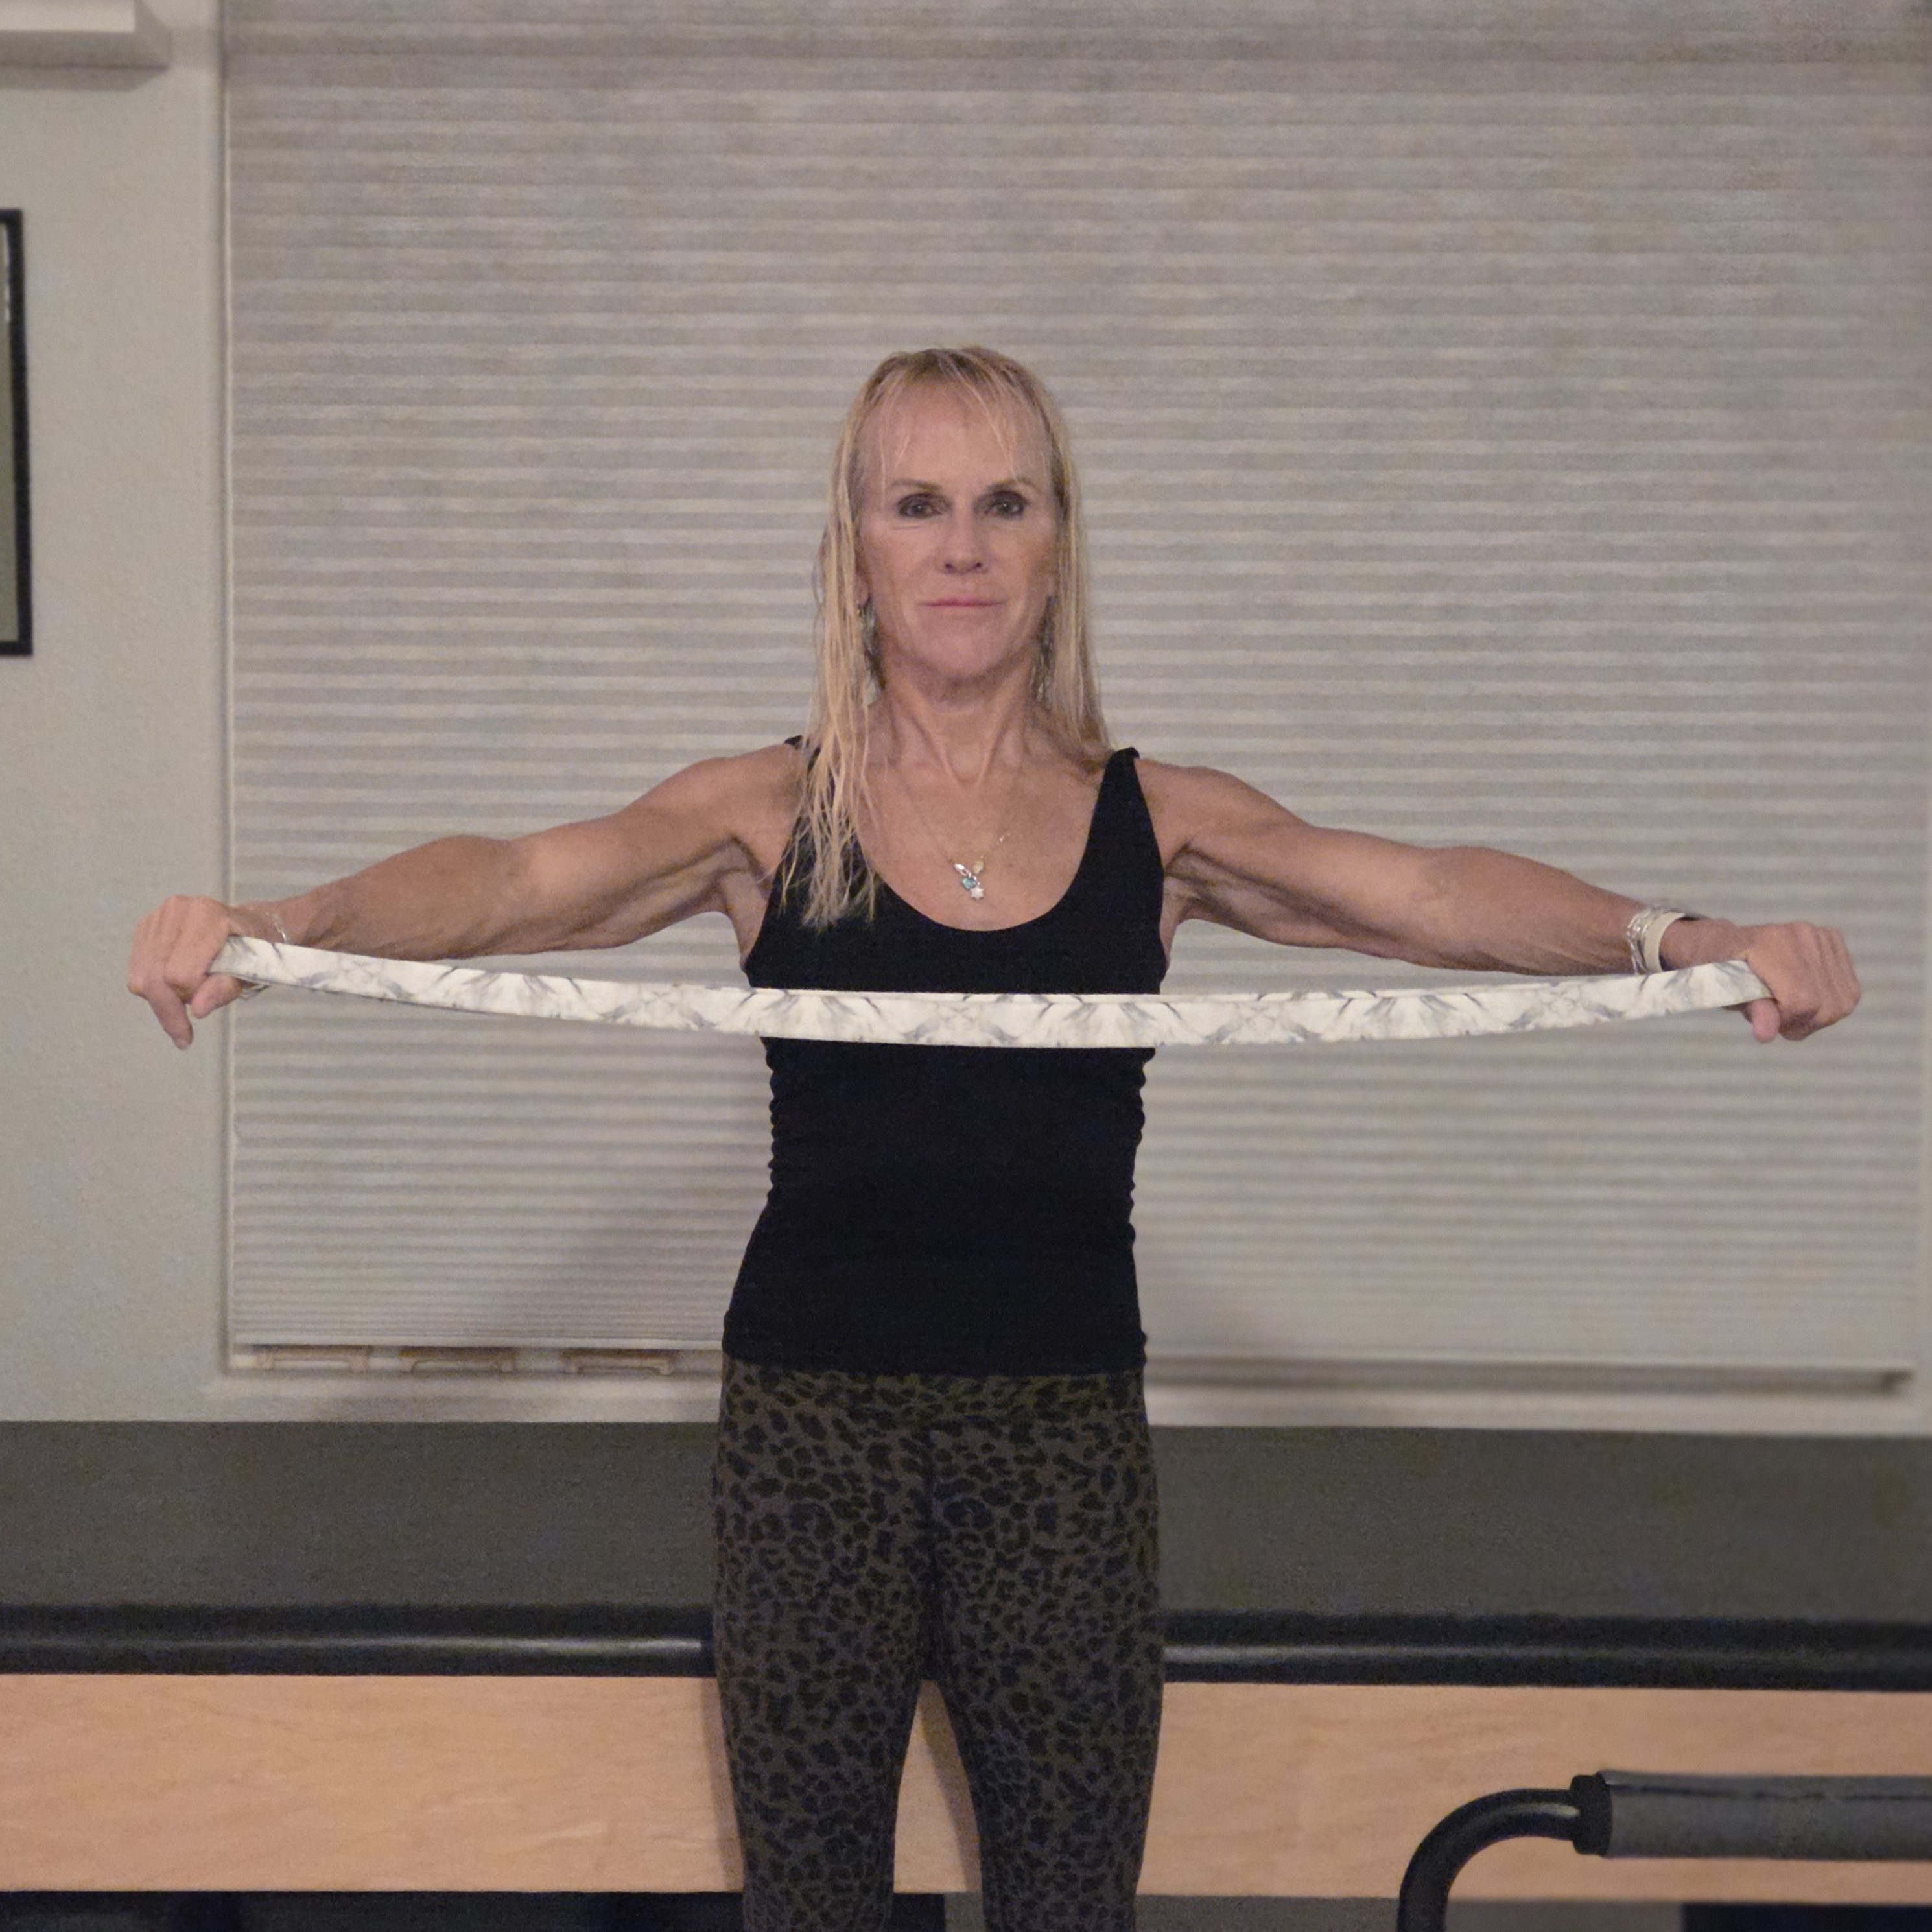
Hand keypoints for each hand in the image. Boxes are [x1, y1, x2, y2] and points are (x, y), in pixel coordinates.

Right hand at [127, 895, 276, 1048]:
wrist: (247, 926)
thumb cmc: (253, 949)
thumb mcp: (252, 972)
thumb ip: (225, 989)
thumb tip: (198, 1009)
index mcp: (206, 915)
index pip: (180, 973)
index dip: (192, 996)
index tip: (204, 1006)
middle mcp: (177, 910)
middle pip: (155, 977)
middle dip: (169, 1009)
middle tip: (183, 1032)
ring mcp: (158, 917)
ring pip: (141, 977)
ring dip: (160, 1000)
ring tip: (185, 1000)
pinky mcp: (146, 928)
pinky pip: (136, 971)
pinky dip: (152, 989)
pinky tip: (173, 989)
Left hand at [1662, 916, 1859, 1043]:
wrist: (1732, 949)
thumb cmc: (1729, 977)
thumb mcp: (1734, 997)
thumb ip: (1755, 1011)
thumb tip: (1765, 1034)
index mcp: (1770, 945)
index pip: (1802, 1002)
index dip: (1789, 1020)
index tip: (1771, 1022)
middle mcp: (1800, 935)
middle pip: (1827, 1004)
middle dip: (1804, 1022)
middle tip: (1782, 1020)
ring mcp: (1818, 935)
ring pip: (1843, 1000)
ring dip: (1819, 1014)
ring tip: (1793, 1009)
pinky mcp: (1831, 939)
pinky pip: (1848, 987)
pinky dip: (1831, 1001)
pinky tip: (1809, 997)